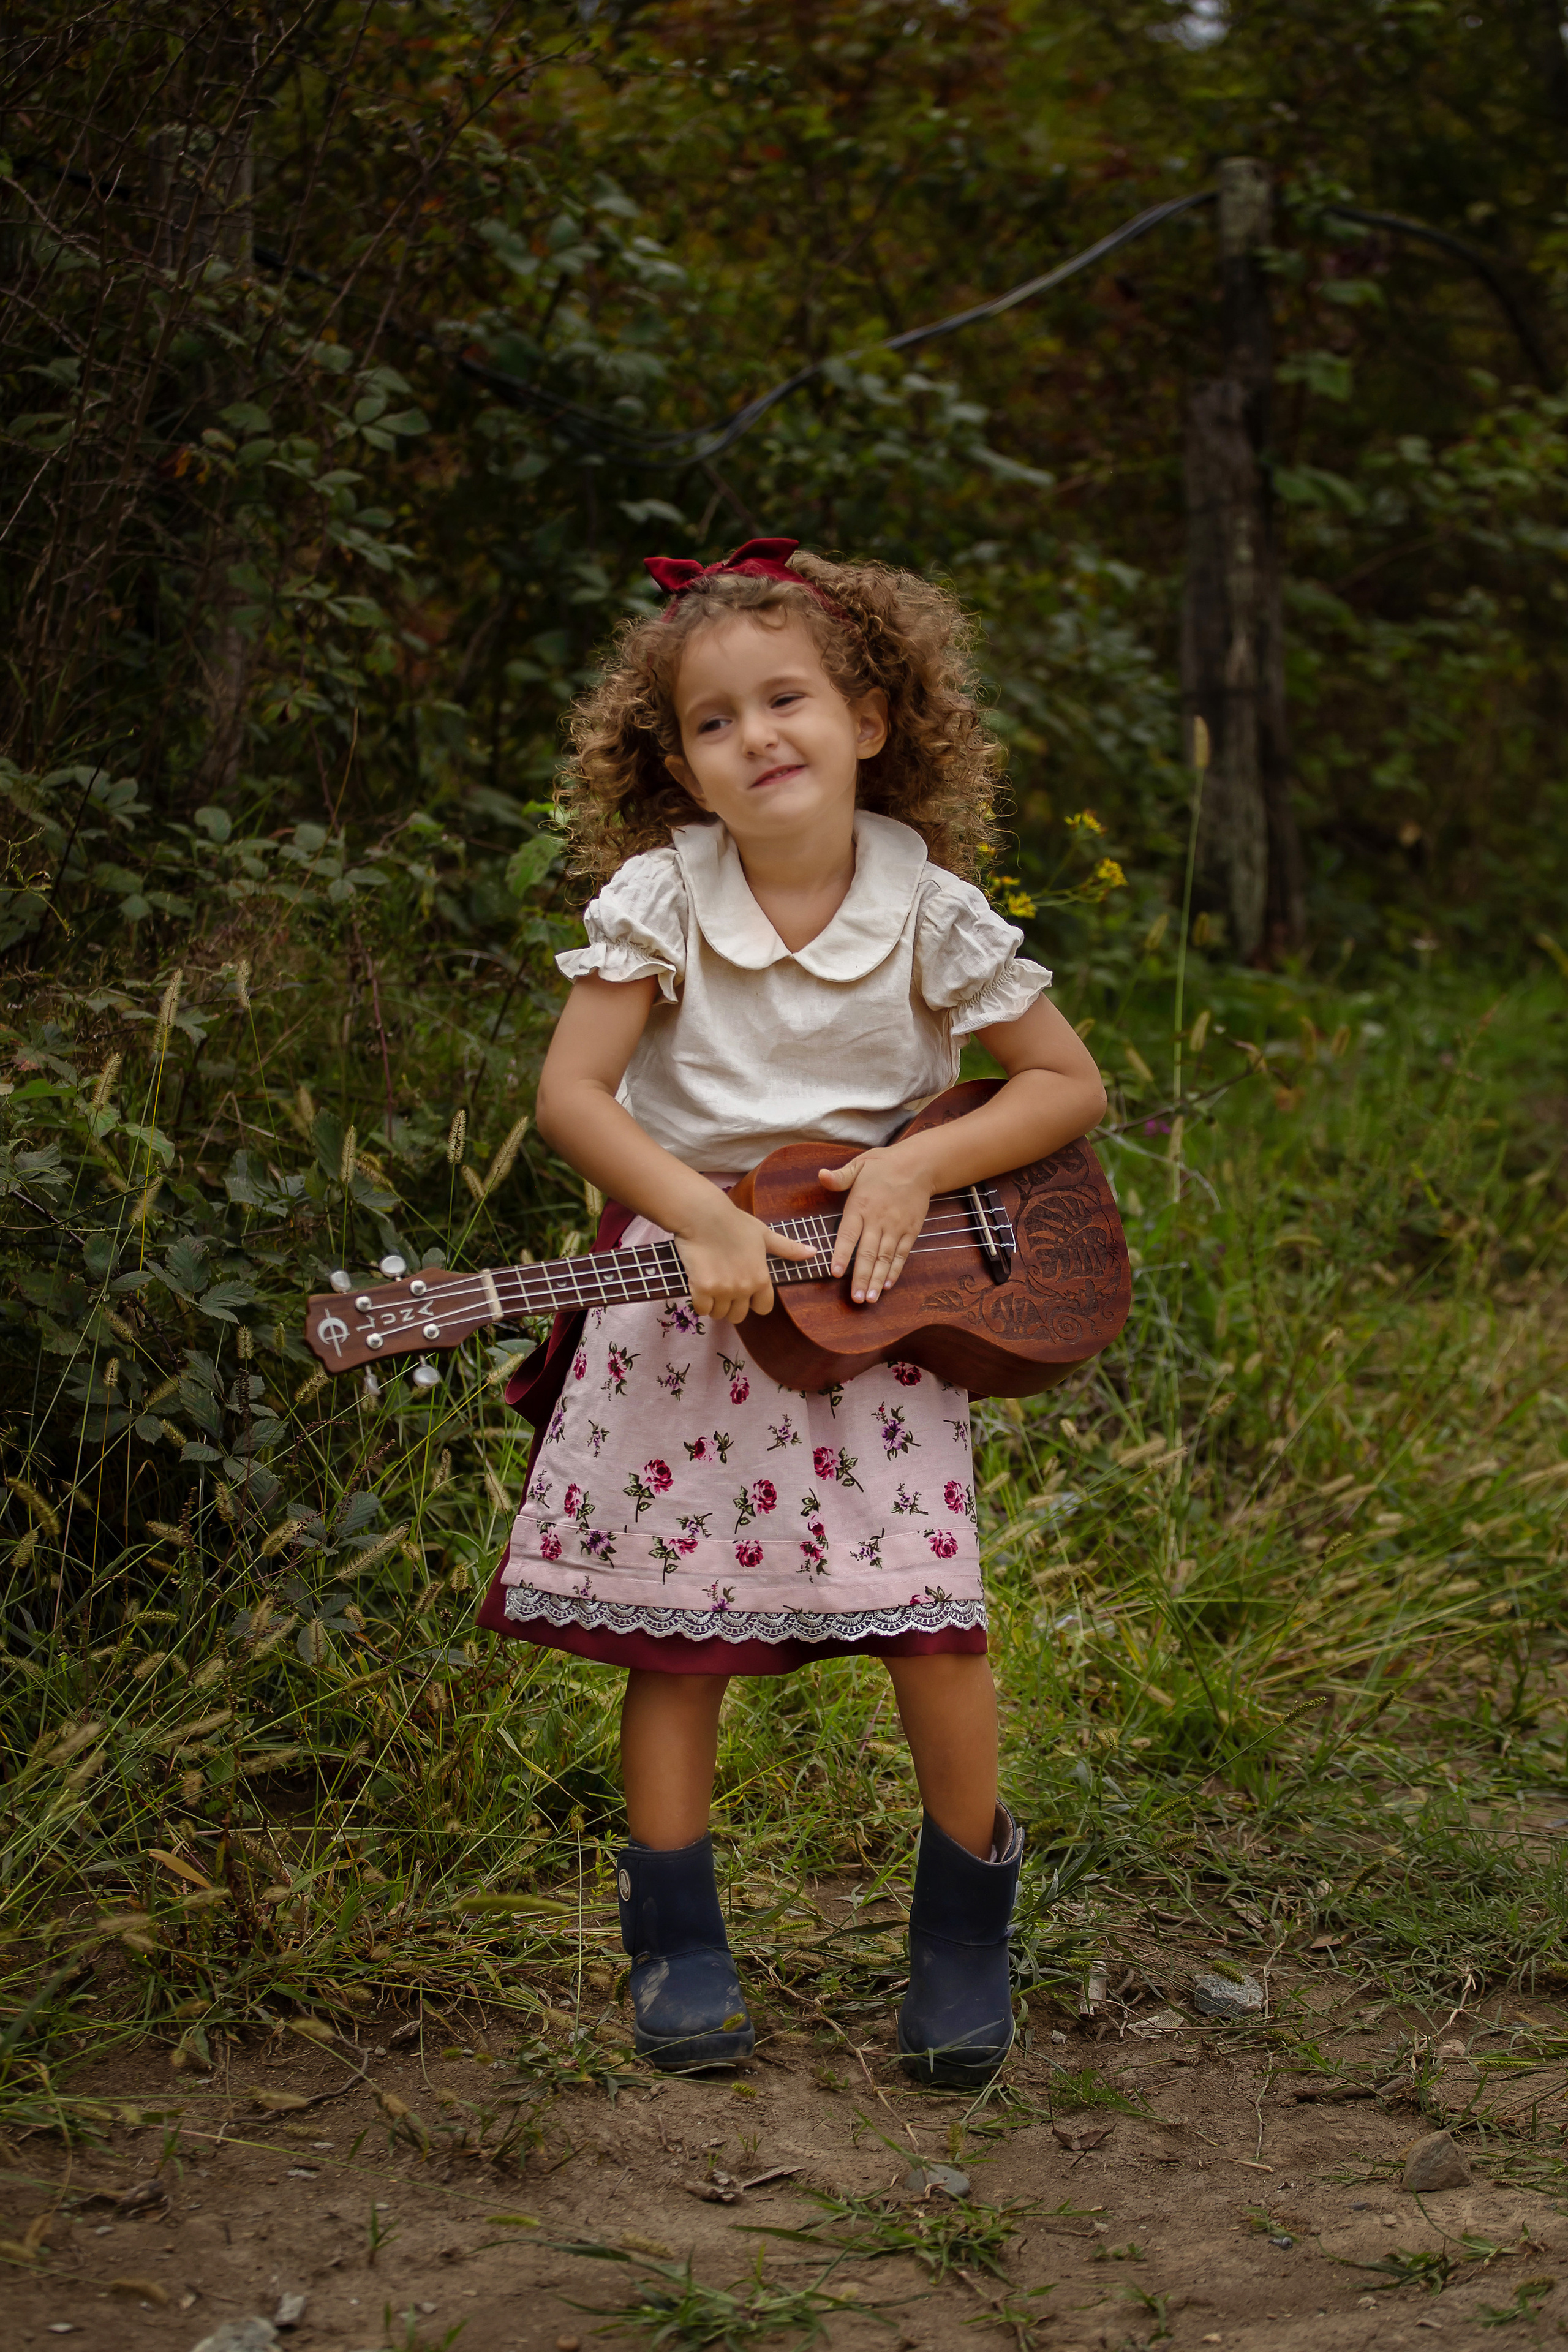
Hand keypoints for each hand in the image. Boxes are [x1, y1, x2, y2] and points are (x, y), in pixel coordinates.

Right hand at [672, 1193, 816, 1322]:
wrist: (704, 1215)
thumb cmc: (734, 1222)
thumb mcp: (765, 1234)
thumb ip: (788, 1248)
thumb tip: (813, 1252)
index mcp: (761, 1278)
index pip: (763, 1308)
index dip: (753, 1302)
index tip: (743, 1290)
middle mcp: (744, 1288)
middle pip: (738, 1316)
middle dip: (731, 1306)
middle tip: (723, 1287)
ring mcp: (723, 1290)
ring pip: (719, 1314)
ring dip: (714, 1304)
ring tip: (711, 1283)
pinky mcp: (702, 1289)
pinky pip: (702, 1309)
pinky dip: (699, 1301)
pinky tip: (699, 1285)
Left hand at [819, 1146, 930, 1304]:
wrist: (920, 1164)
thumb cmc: (884, 1166)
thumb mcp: (859, 1165)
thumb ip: (839, 1177)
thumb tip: (821, 1175)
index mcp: (861, 1206)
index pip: (848, 1234)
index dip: (841, 1254)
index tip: (835, 1272)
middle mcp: (878, 1220)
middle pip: (867, 1253)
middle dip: (861, 1277)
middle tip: (856, 1298)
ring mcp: (896, 1227)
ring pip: (884, 1258)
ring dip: (877, 1279)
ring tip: (870, 1298)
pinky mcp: (910, 1231)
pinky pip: (901, 1254)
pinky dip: (895, 1270)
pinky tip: (887, 1284)